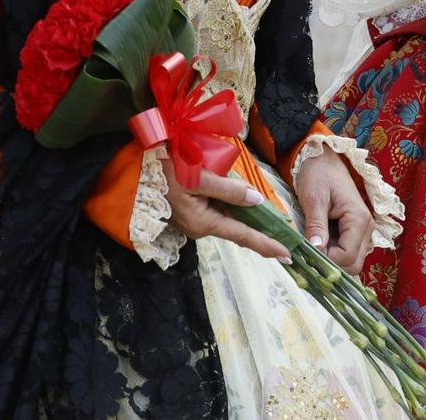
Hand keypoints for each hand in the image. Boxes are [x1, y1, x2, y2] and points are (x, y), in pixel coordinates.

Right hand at [164, 164, 290, 261]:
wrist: (137, 169)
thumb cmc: (167, 170)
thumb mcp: (200, 177)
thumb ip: (230, 190)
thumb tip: (257, 201)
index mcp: (204, 222)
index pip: (243, 236)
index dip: (267, 245)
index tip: (288, 255)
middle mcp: (200, 227)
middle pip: (237, 225)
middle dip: (257, 221)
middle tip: (279, 220)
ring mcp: (194, 221)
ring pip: (226, 214)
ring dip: (240, 206)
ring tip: (242, 191)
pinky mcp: (190, 213)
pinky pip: (216, 208)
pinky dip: (228, 200)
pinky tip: (229, 187)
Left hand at [294, 148, 372, 273]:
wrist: (322, 160)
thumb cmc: (318, 175)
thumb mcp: (314, 199)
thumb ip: (316, 226)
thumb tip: (316, 250)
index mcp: (359, 219)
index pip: (347, 256)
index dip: (327, 260)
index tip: (308, 252)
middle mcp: (367, 228)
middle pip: (354, 264)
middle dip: (332, 265)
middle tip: (310, 253)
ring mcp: (362, 231)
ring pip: (351, 261)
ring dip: (332, 261)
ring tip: (313, 248)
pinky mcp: (354, 232)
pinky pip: (347, 253)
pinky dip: (333, 255)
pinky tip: (318, 244)